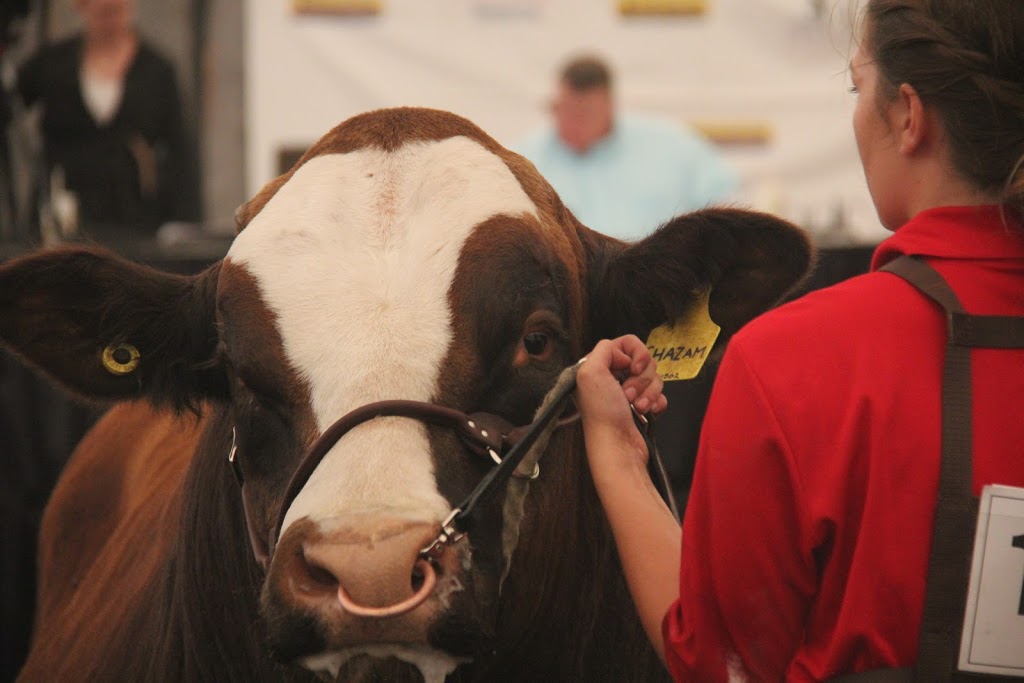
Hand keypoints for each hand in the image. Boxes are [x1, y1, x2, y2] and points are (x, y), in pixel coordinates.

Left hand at [576, 335, 667, 474]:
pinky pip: (660, 394)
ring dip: (648, 392)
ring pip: (654, 377)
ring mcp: (630, 393)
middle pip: (644, 360)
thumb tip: (622, 352)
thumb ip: (604, 350)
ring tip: (635, 407)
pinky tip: (647, 412)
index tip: (631, 368)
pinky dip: (656, 402)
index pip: (627, 344)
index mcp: (599, 367)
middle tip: (626, 394)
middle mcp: (613, 378)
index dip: (634, 354)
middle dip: (640, 377)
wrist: (618, 446)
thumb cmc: (603, 413)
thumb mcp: (590, 372)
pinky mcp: (644, 406)